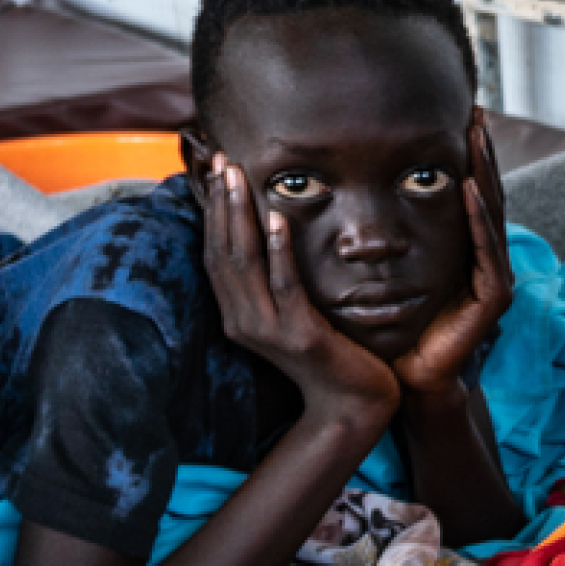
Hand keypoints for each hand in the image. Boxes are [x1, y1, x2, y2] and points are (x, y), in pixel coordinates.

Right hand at [202, 154, 398, 410]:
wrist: (351, 405)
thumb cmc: (328, 354)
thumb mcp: (293, 314)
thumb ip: (277, 280)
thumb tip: (272, 233)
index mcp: (238, 313)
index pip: (216, 253)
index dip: (214, 211)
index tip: (218, 170)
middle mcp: (242, 320)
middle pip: (223, 251)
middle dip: (222, 203)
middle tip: (223, 160)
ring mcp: (267, 330)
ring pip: (245, 263)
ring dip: (240, 216)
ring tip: (239, 177)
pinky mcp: (299, 336)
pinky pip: (284, 286)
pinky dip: (278, 250)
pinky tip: (276, 219)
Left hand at [394, 114, 512, 395]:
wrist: (402, 381)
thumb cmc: (389, 330)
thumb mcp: (385, 271)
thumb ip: (384, 237)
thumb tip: (352, 199)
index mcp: (464, 253)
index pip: (467, 196)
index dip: (466, 158)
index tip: (459, 118)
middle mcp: (485, 261)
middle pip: (485, 197)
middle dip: (482, 154)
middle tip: (476, 113)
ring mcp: (494, 279)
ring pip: (489, 215)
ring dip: (483, 173)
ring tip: (476, 137)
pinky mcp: (492, 298)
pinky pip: (485, 250)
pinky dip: (477, 217)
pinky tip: (467, 187)